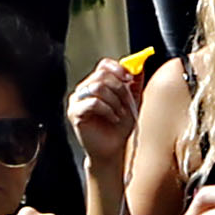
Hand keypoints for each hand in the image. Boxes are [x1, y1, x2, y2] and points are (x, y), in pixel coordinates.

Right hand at [67, 56, 141, 178]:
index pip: (104, 65)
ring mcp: (77, 100)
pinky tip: (114, 118)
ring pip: (97, 87)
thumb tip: (139, 66)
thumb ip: (134, 84)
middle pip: (102, 75)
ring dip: (114, 100)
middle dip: (119, 88)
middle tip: (127, 102)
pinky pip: (92, 102)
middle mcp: (84, 89)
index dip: (118, 68)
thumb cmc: (119, 127)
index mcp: (96, 83)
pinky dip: (107, 110)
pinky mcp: (74, 113)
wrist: (112, 149)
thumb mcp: (131, 102)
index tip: (130, 78)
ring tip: (120, 113)